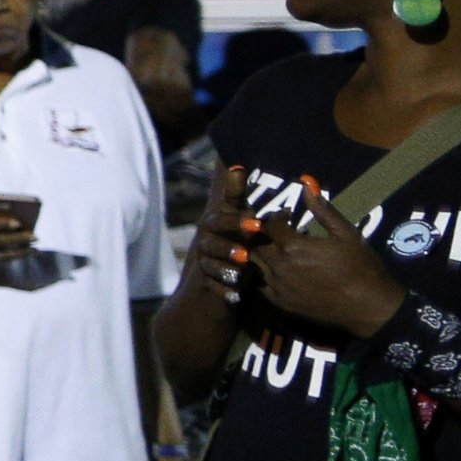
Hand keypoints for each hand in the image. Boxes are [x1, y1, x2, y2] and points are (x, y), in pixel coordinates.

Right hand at [185, 163, 253, 305]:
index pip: (221, 218)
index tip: (256, 224)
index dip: (236, 221)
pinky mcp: (207, 284)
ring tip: (242, 276)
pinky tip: (237, 296)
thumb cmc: (236, 237)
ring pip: (210, 266)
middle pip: (212, 243)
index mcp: (216, 223)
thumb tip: (236, 164)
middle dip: (228, 247)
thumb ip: (235, 194)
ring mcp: (204, 263)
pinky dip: (224, 292)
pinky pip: (213, 288)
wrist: (222, 273)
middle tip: (246, 254)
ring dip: (225, 270)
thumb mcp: (238, 215)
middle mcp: (206, 241)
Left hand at [250, 178, 407, 338]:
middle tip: (274, 231)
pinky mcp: (279, 303)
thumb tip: (306, 182)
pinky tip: (272, 269)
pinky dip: (259, 274)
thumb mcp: (345, 233)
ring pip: (252, 264)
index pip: (268, 224)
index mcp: (293, 247)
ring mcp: (277, 286)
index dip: (275, 217)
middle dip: (261, 233)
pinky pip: (257, 285)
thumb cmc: (361, 266)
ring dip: (258, 253)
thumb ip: (322, 209)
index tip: (286, 216)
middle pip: (254, 244)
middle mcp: (279, 266)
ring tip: (272, 248)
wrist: (368, 306)